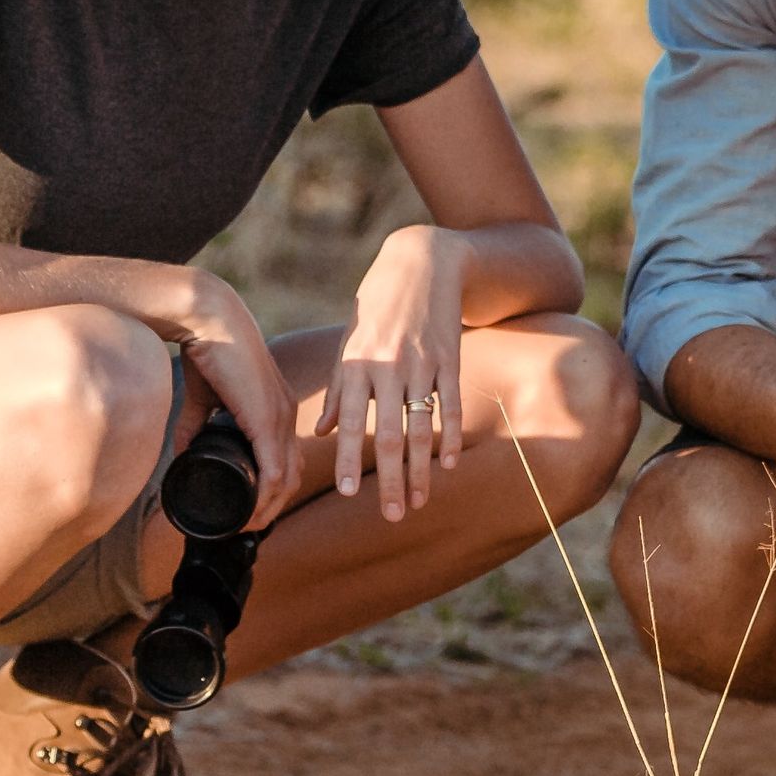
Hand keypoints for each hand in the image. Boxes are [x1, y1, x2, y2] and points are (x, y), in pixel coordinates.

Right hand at [163, 268, 303, 529]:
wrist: (209, 320)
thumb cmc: (207, 350)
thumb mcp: (202, 397)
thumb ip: (195, 424)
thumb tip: (181, 454)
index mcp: (277, 408)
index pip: (287, 458)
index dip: (273, 488)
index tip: (251, 508)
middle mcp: (286, 415)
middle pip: (292, 474)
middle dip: (272, 505)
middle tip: (247, 525)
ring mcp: (280, 418)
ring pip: (286, 479)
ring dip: (268, 508)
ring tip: (245, 526)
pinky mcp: (266, 419)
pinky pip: (273, 470)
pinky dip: (263, 496)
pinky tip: (250, 513)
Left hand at [323, 225, 466, 519]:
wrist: (422, 260)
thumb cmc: (378, 304)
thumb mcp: (350, 340)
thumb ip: (339, 388)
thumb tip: (325, 432)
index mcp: (356, 363)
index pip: (352, 422)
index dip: (350, 459)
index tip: (350, 493)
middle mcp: (387, 367)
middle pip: (388, 435)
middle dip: (391, 479)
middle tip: (393, 515)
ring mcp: (421, 363)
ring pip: (421, 427)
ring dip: (422, 469)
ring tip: (420, 501)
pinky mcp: (449, 358)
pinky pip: (450, 405)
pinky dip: (449, 437)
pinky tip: (448, 465)